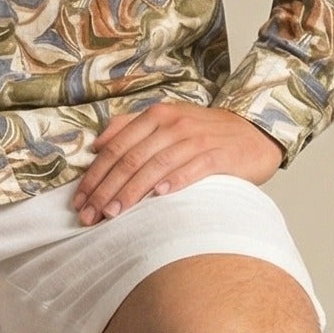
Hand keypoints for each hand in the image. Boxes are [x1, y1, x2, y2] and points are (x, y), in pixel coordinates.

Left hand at [72, 103, 283, 223]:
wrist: (254, 133)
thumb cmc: (204, 134)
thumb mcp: (166, 123)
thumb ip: (130, 128)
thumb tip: (97, 144)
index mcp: (155, 116)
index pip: (116, 148)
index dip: (95, 175)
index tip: (80, 200)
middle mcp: (173, 124)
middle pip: (131, 159)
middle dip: (106, 190)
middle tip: (90, 215)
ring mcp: (196, 139)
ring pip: (155, 166)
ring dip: (132, 192)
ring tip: (114, 213)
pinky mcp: (219, 155)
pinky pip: (192, 168)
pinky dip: (174, 181)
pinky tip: (158, 196)